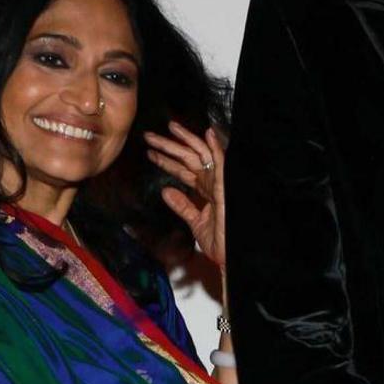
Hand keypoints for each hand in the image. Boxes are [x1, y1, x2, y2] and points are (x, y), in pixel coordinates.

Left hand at [149, 122, 225, 270]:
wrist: (234, 256)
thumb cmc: (222, 243)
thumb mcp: (195, 223)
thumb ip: (182, 206)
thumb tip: (165, 192)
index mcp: (205, 190)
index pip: (183, 170)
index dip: (166, 161)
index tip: (150, 153)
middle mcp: (212, 182)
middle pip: (188, 158)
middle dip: (168, 146)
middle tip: (149, 136)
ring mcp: (221, 183)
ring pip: (201, 155)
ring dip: (186, 140)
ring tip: (170, 127)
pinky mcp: (227, 187)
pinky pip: (222, 163)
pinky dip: (216, 148)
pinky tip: (208, 133)